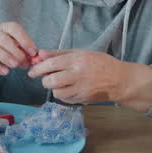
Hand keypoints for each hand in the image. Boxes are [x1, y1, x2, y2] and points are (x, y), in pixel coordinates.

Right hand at [0, 22, 37, 90]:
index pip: (14, 28)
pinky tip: (5, 72)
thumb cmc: (7, 52)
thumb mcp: (18, 50)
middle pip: (4, 39)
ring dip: (6, 57)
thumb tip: (36, 59)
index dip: (25, 39)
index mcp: (5, 28)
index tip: (33, 52)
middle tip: (23, 61)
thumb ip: (27, 53)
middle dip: (15, 51)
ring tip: (15, 66)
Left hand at [27, 49, 151, 108]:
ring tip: (60, 82)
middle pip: (51, 81)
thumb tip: (40, 54)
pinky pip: (65, 99)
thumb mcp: (81, 52)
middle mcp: (78, 75)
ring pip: (57, 92)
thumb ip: (59, 54)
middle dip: (44, 80)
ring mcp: (81, 89)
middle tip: (46, 78)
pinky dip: (63, 94)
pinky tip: (69, 88)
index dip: (38, 68)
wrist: (119, 80)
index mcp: (77, 60)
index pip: (51, 64)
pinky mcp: (82, 99)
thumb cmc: (100, 63)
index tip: (32, 71)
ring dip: (54, 88)